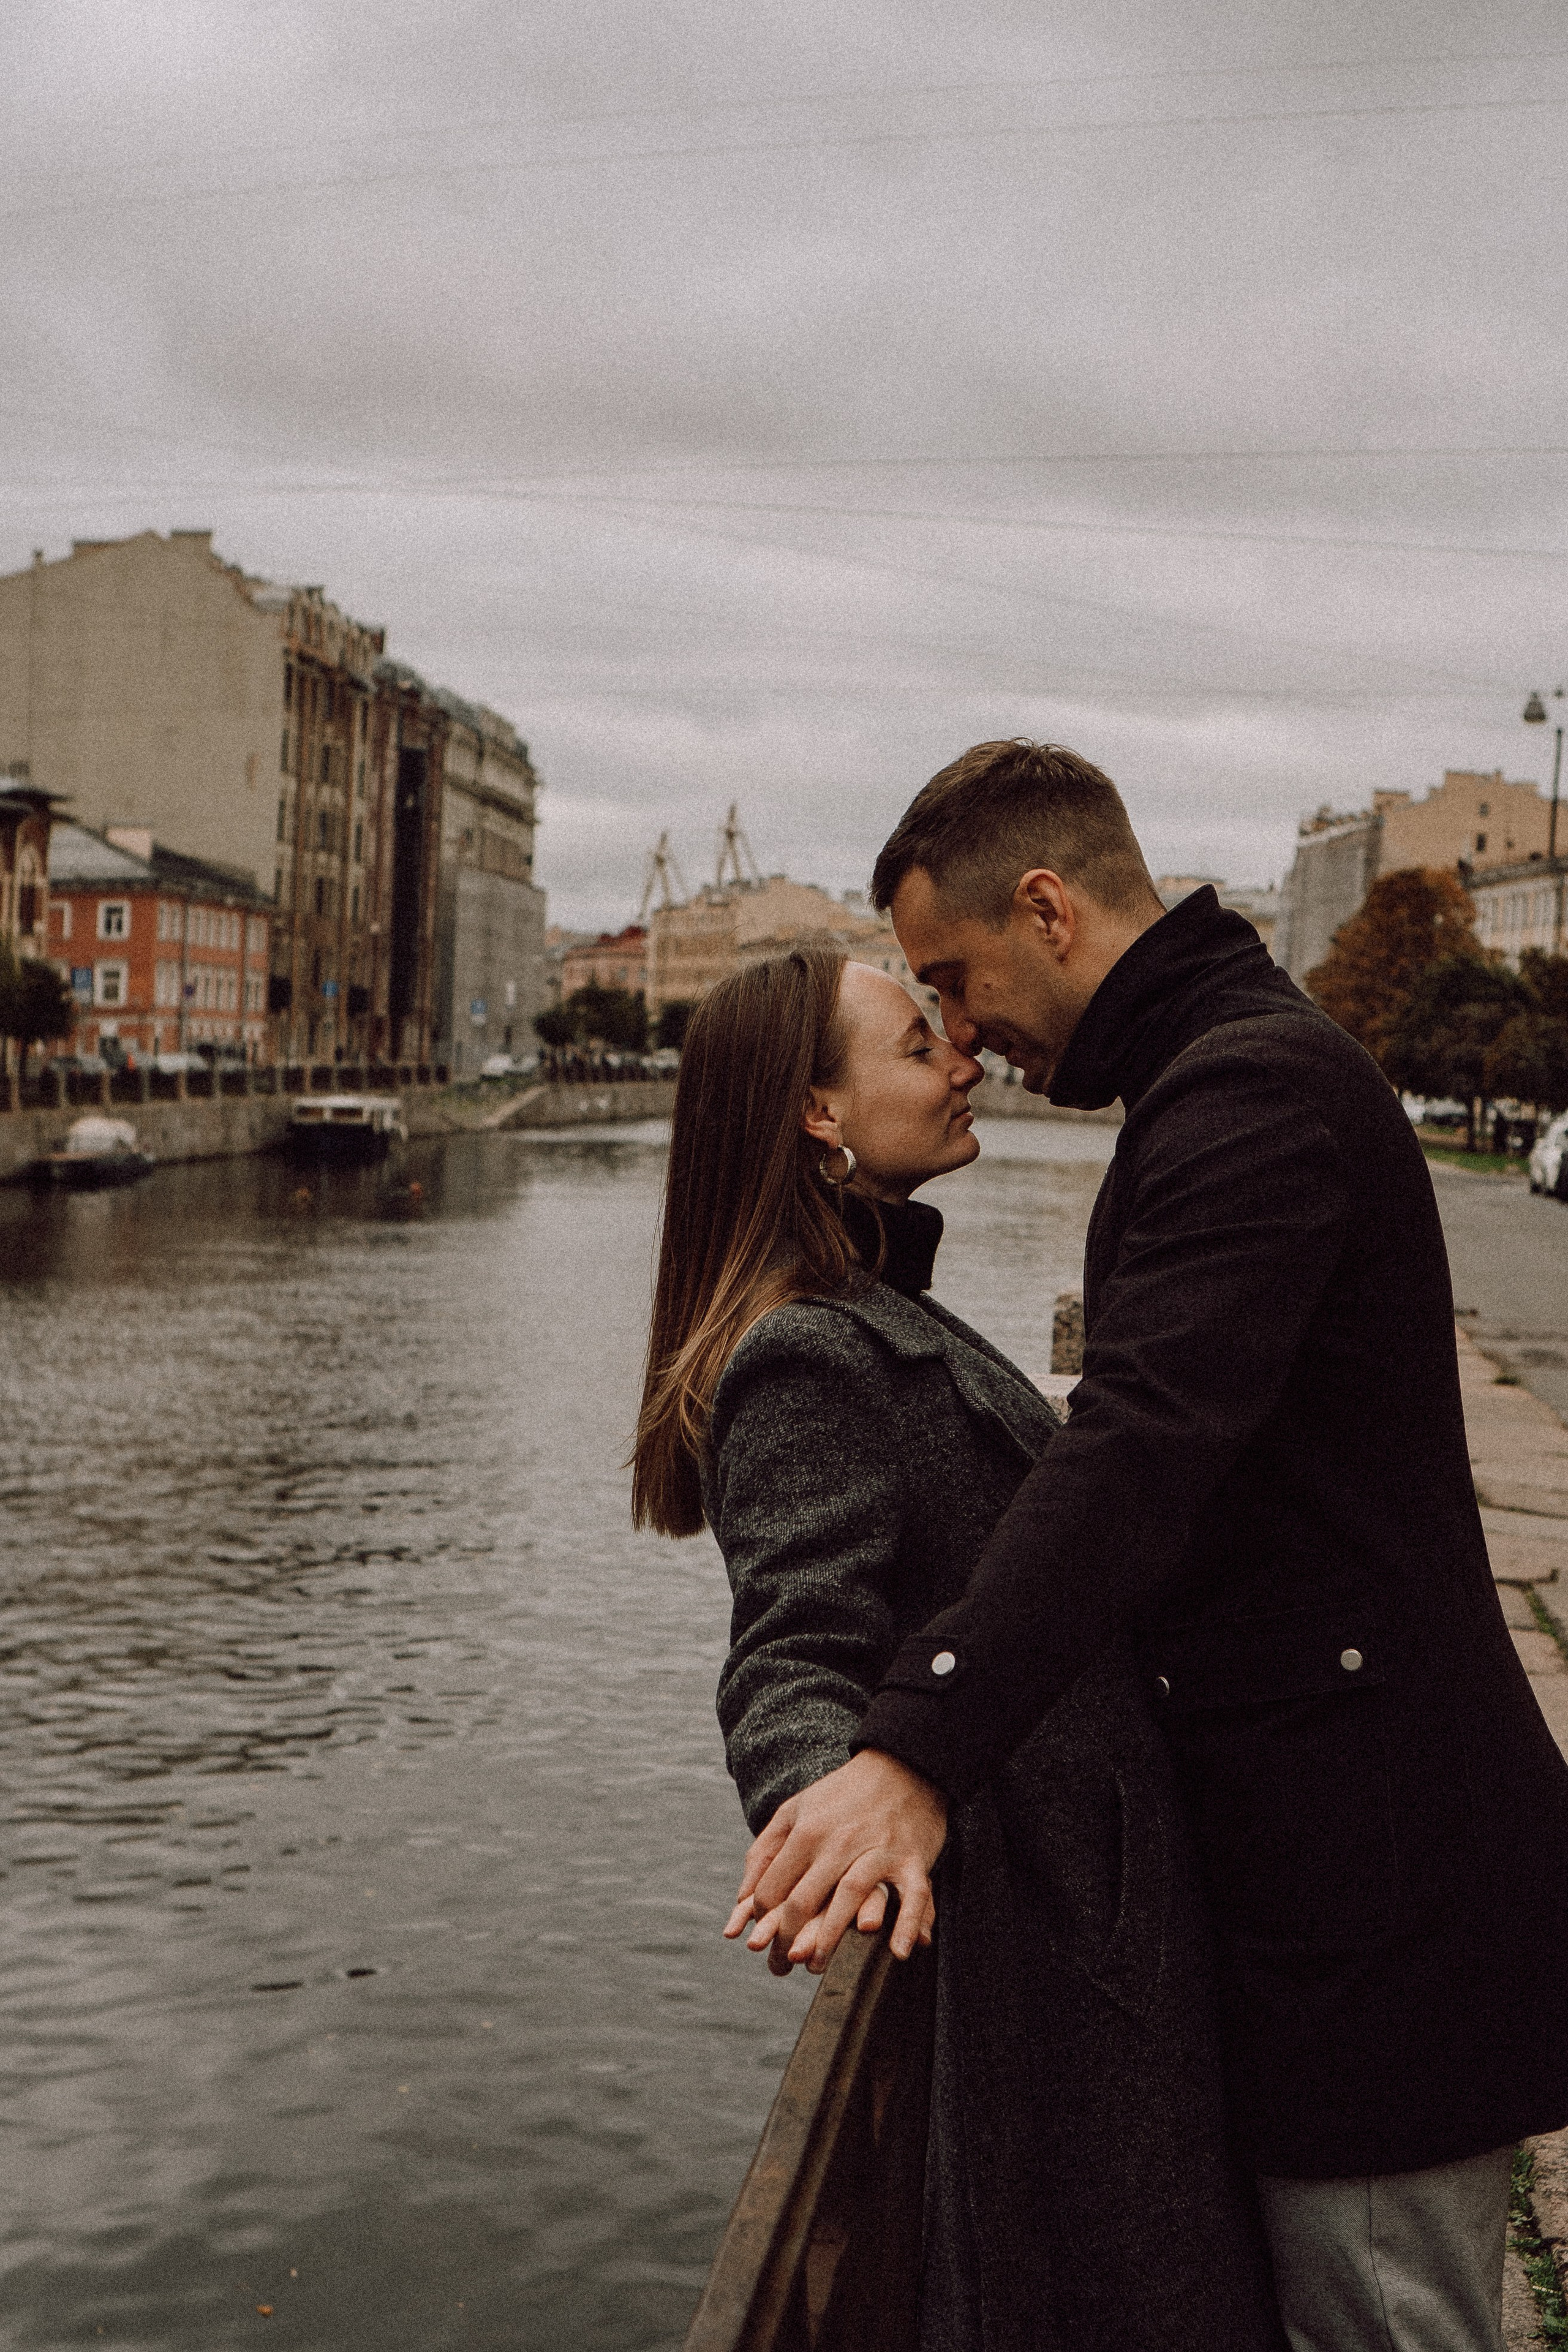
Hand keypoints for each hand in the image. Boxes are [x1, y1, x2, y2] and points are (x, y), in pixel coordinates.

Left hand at [722, 1750, 946, 1970]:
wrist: (901, 1766)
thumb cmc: (842, 1794)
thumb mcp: (795, 1810)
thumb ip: (764, 1851)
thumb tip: (741, 1900)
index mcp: (807, 1831)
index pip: (773, 1887)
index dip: (760, 1918)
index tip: (761, 1938)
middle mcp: (839, 1842)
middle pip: (804, 1899)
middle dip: (786, 1939)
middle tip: (781, 1966)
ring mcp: (877, 1850)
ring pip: (849, 1897)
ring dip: (830, 1937)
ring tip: (817, 1965)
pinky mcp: (912, 1858)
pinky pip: (912, 1895)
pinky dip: (906, 1923)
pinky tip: (897, 1951)